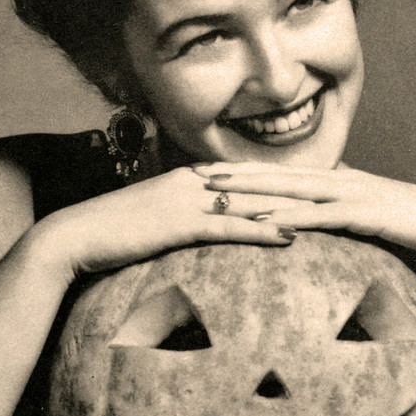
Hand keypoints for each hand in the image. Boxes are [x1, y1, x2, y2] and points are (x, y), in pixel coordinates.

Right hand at [34, 166, 313, 280]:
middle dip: (301, 188)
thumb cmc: (111, 234)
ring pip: (251, 202)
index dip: (286, 180)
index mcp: (190, 178)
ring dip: (292, 209)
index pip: (248, 176)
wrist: (73, 237)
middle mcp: (194, 181)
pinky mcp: (179, 224)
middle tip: (341, 193)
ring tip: (331, 215)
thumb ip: (181, 218)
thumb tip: (202, 229)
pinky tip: (291, 239)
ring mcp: (187, 200)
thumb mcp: (152, 220)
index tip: (320, 184)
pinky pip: (229, 228)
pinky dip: (262, 232)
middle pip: (259, 183)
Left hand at [196, 163, 415, 261]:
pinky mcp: (363, 213)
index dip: (244, 171)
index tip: (210, 173)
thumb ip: (343, 216)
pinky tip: (261, 224)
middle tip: (194, 176)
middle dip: (233, 175)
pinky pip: (318, 216)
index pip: (281, 174)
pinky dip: (287, 219)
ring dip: (250, 193)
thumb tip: (319, 223)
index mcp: (337, 180)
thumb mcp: (370, 217)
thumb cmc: (414, 225)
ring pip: (289, 191)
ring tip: (214, 196)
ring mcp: (350, 193)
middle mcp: (338, 180)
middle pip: (275, 176)